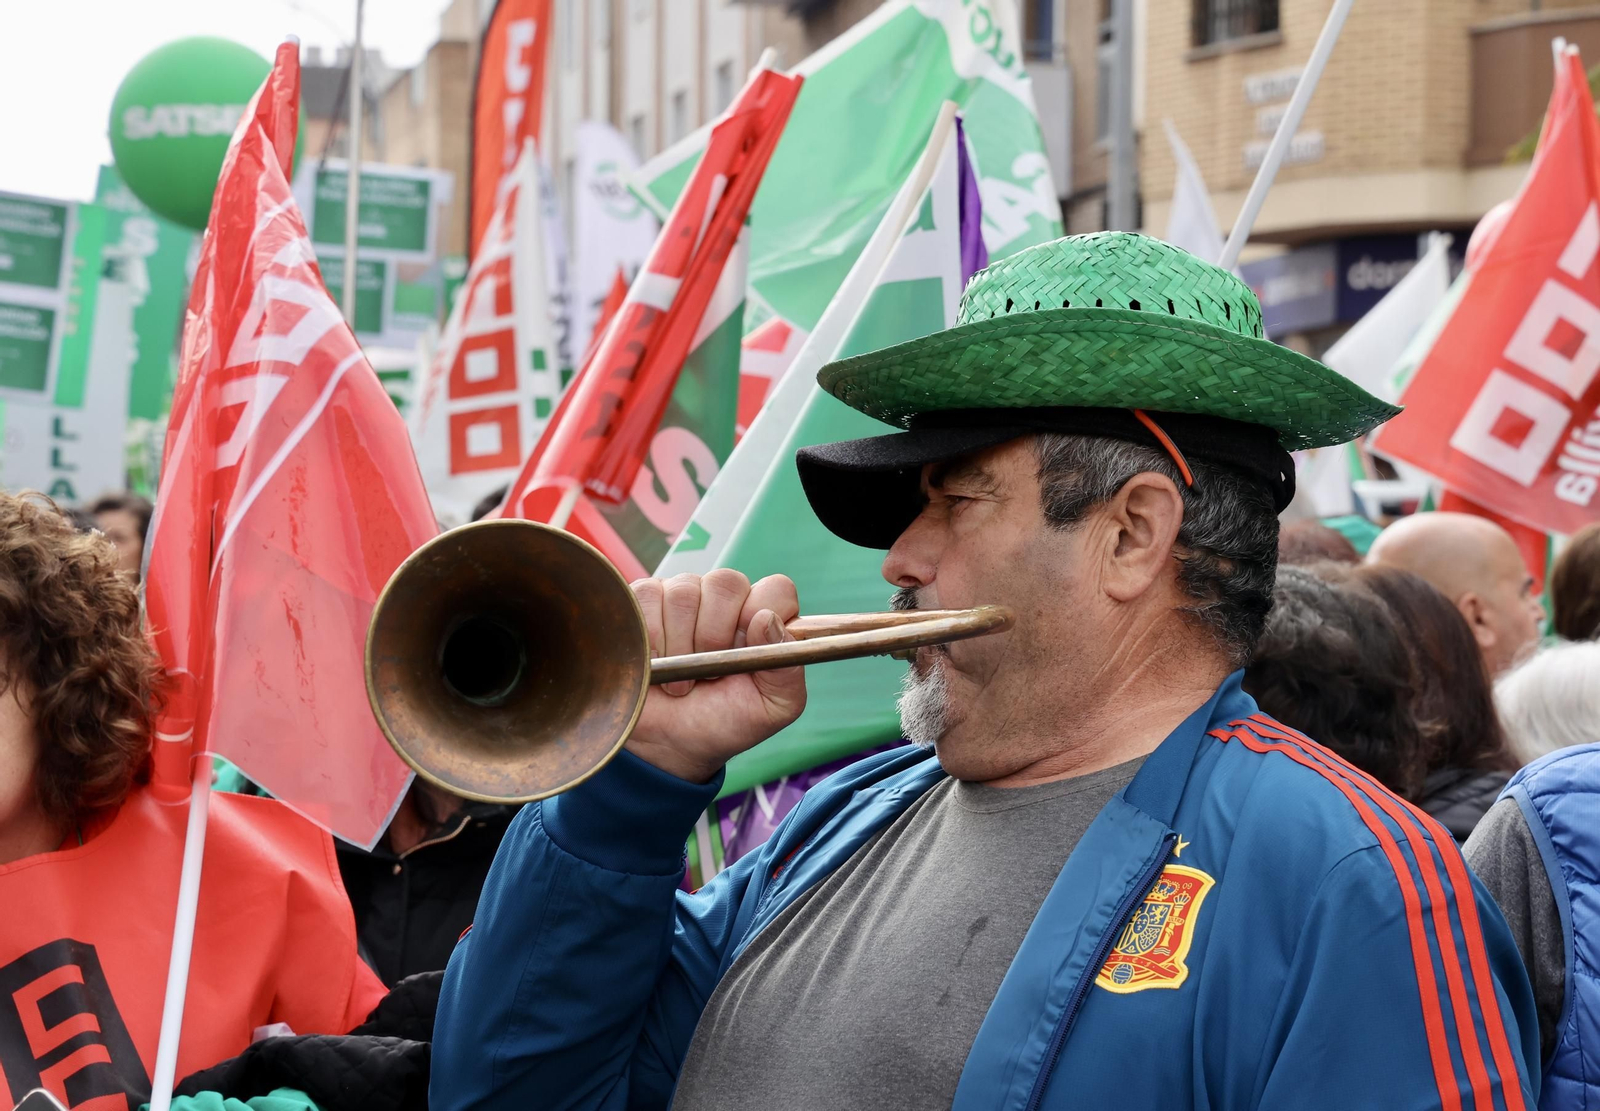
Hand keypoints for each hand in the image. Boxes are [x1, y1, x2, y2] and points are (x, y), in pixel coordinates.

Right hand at [624, 570, 805, 783]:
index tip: (745, 650)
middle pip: (726, 583)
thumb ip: (787, 670)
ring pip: (685, 591)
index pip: (776, 589)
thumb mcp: (772, 707)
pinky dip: (651, 637)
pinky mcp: (644, 600)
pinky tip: (655, 662)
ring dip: (680, 644)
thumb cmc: (724, 722)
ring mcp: (683, 595)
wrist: (670, 744)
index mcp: (762, 619)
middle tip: (710, 673)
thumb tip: (768, 620)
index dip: (761, 614)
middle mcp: (725, 600)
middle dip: (714, 633)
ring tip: (682, 678)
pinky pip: (648, 596)